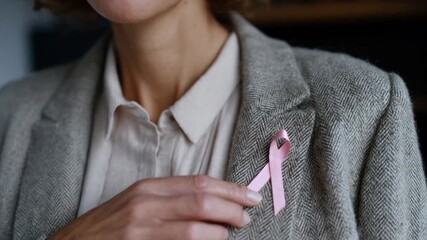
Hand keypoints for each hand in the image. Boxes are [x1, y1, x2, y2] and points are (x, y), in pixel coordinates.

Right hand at [50, 175, 262, 239]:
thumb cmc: (110, 223)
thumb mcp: (138, 200)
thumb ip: (171, 198)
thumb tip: (212, 200)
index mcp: (149, 188)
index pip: (199, 183)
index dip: (229, 189)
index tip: (250, 195)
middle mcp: (146, 205)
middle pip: (202, 202)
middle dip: (232, 209)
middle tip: (247, 216)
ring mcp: (141, 230)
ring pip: (195, 230)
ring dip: (220, 232)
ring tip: (231, 232)